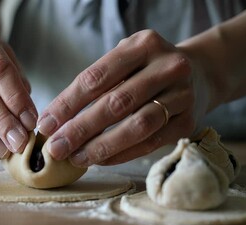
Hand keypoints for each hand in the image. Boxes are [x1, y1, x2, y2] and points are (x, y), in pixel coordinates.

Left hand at [38, 30, 208, 166]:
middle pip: (116, 103)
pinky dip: (122, 154)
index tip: (46, 124)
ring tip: (76, 158)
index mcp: (143, 45)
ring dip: (101, 146)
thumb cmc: (146, 68)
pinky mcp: (189, 121)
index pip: (96, 78)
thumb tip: (54, 120)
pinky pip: (150, 142)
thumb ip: (93, 84)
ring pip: (136, 126)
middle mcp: (167, 66)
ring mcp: (183, 94)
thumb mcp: (123, 60)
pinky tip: (100, 159)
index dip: (67, 104)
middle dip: (80, 129)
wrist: (199, 73)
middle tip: (56, 148)